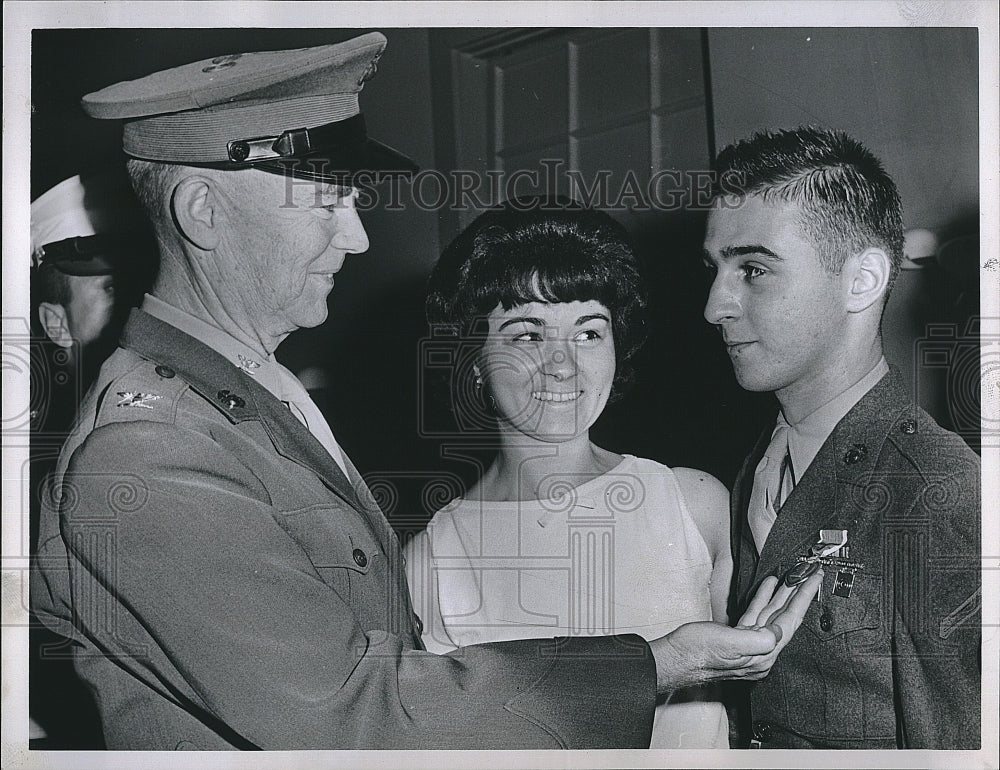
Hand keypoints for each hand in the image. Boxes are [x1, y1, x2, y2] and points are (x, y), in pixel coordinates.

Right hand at [647, 570, 820, 694]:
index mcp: (762, 654)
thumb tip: (779, 629)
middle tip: (810, 575)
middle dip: (798, 594)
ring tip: (793, 576)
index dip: (803, 599)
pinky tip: (768, 587)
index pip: (790, 622)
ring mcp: (749, 644)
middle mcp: (760, 651)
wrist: (673, 659)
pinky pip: (757, 614)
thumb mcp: (729, 644)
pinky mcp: (737, 637)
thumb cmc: (696, 654)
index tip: (813, 581)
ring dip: (782, 594)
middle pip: (785, 617)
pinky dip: (763, 599)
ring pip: (772, 614)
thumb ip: (759, 639)